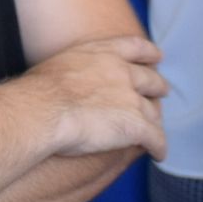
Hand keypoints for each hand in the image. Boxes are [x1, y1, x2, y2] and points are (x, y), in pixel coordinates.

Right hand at [25, 35, 166, 158]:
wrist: (43, 110)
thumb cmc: (40, 91)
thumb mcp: (61, 63)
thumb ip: (79, 67)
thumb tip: (70, 79)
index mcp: (105, 53)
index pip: (136, 47)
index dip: (150, 53)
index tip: (158, 57)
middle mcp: (123, 72)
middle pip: (151, 79)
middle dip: (158, 87)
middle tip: (161, 93)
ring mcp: (132, 99)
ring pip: (154, 112)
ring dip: (154, 121)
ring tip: (153, 131)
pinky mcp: (136, 126)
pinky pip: (156, 138)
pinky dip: (159, 147)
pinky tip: (158, 154)